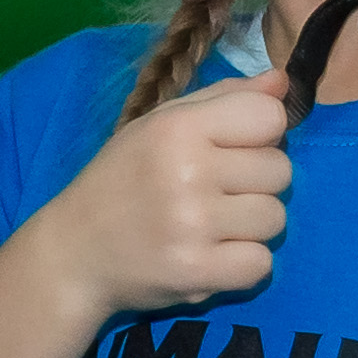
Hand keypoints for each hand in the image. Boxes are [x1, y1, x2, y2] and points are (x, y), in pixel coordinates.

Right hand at [47, 69, 293, 312]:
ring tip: (212, 226)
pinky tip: (211, 256)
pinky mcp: (197, 273)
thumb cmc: (122, 180)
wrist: (75, 252)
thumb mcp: (160, 125)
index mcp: (179, 127)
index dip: (260, 134)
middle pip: (280, 171)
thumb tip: (283, 84)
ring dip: (250, 226)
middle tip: (215, 193)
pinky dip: (242, 264)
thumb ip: (224, 99)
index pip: (270, 117)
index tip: (232, 150)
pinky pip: (261, 265)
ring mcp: (193, 225)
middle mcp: (187, 172)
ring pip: (275, 219)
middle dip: (256, 183)